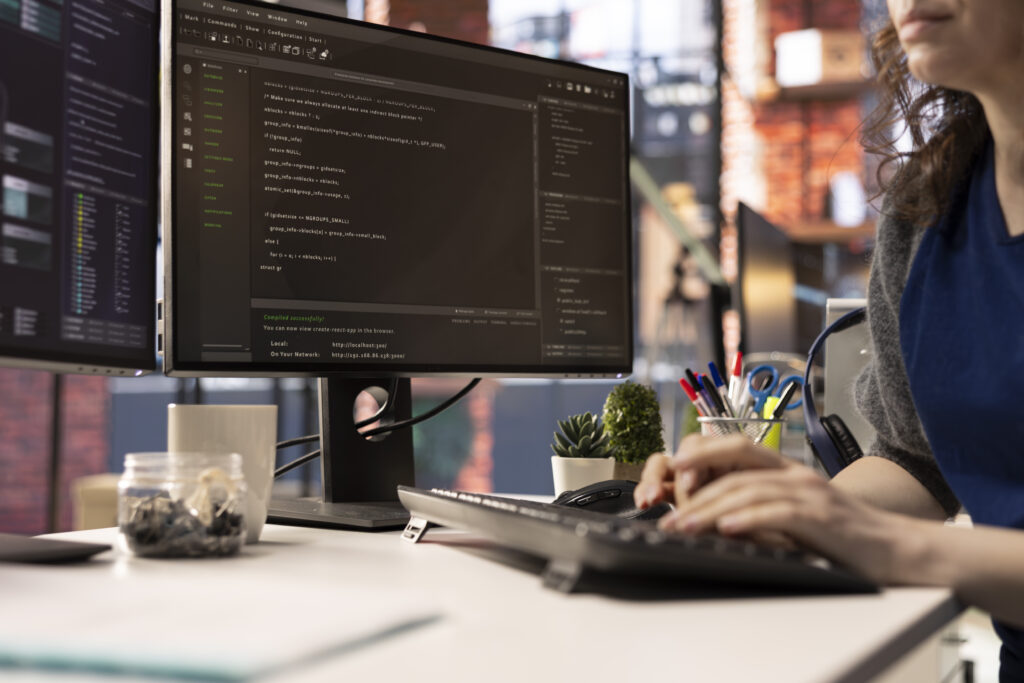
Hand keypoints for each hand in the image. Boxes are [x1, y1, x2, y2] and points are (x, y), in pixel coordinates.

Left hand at [655, 436, 910, 583]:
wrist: (903, 552)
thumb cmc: (849, 539)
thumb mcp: (801, 518)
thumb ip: (766, 514)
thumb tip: (721, 523)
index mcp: (790, 471)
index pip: (739, 448)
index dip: (704, 453)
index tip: (673, 466)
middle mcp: (797, 476)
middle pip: (736, 469)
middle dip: (696, 490)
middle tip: (668, 513)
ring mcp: (811, 495)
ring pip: (749, 492)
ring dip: (711, 509)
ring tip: (684, 526)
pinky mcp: (822, 519)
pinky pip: (778, 514)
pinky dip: (748, 520)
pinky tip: (726, 530)